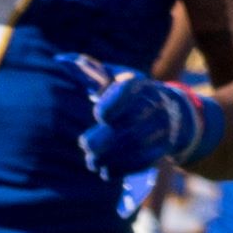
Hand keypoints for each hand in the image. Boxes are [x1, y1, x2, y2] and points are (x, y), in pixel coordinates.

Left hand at [65, 59, 206, 187]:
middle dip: (108, 138)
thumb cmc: (128, 94)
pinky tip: (107, 172)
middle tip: (86, 146)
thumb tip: (60, 60)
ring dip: (113, 157)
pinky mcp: (164, 147)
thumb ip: (89, 70)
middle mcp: (155, 104)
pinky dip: (125, 168)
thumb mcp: (113, 78)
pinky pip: (147, 160)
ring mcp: (162, 127)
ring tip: (93, 163)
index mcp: (138, 85)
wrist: (171, 112)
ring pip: (139, 144)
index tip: (99, 116)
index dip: (114, 104)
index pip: (129, 91)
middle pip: (134, 122)